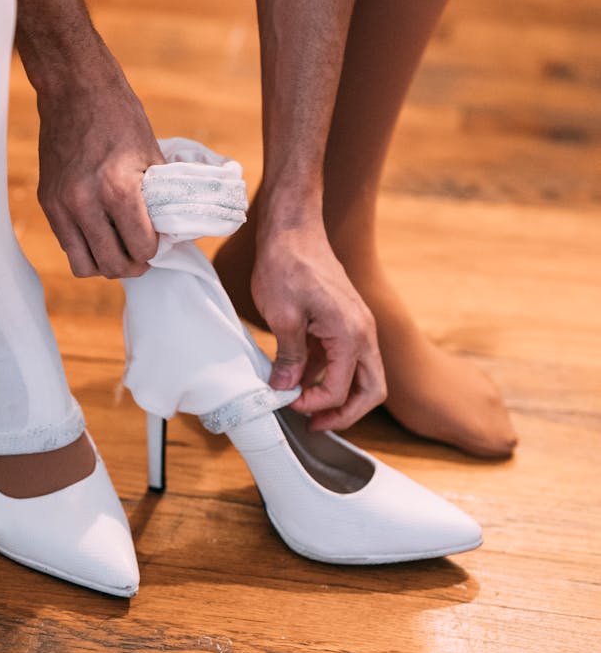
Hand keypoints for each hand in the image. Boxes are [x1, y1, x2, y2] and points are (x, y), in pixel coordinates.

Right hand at [35, 60, 163, 277]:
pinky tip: (99, 233)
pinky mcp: (46, 201)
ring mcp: (61, 204)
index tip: (158, 240)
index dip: (155, 249)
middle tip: (142, 255)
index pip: (141, 248)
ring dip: (106, 264)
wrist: (74, 88)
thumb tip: (170, 231)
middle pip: (113, 265)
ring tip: (119, 249)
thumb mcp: (150, 155)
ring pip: (84, 266)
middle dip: (133, 265)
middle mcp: (84, 202)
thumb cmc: (120, 116)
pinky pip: (67, 245)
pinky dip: (86, 248)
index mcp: (117, 189)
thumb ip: (158, 198)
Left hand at [251, 225, 385, 430]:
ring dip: (335, 393)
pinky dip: (327, 372)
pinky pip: (344, 357)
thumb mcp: (283, 317)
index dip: (314, 404)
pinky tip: (299, 375)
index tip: (287, 401)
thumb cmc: (288, 266)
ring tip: (302, 404)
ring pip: (360, 375)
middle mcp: (363, 332)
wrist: (293, 228)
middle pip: (370, 390)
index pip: (341, 389)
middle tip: (313, 424)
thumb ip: (289, 357)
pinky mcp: (344, 320)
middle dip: (344, 413)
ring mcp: (356, 326)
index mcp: (352, 334)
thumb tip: (285, 388)